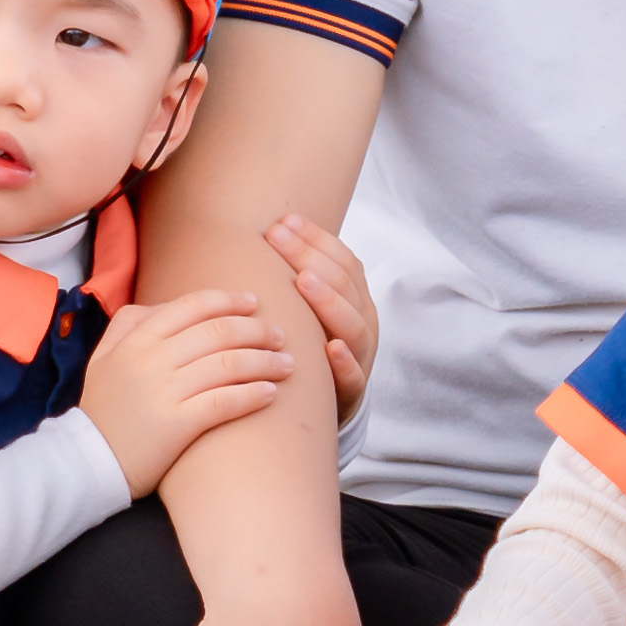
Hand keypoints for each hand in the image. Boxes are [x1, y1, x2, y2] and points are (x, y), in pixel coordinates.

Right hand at [82, 286, 296, 493]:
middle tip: (280, 335)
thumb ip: (131, 324)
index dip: (229, 300)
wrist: (86, 462)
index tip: (255, 302)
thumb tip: (170, 305)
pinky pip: (225, 402)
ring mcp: (164, 391)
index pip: (193, 305)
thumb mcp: (104, 356)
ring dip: (265, 361)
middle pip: (219, 331)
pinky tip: (271, 394)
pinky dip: (253, 395)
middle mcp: (152, 359)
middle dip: (257, 330)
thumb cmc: (102, 409)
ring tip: (287, 364)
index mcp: (137, 337)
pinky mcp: (177, 425)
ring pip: (228, 364)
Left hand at [264, 215, 378, 420]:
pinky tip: (331, 348)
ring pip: (353, 325)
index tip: (284, 220)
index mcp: (356, 298)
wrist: (330, 405)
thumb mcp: (310, 309)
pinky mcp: (352, 392)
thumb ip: (297, 276)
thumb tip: (262, 231)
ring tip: (304, 280)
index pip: (342, 260)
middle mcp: (363, 321)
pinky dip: (345, 361)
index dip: (315, 238)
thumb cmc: (311, 345)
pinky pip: (354, 376)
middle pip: (344, 283)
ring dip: (329, 301)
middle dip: (310, 256)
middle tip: (277, 236)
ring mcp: (361, 356)